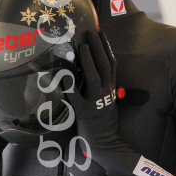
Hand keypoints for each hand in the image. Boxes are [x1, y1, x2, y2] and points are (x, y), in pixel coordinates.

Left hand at [63, 31, 133, 174]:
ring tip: (82, 46)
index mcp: (111, 88)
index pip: (112, 63)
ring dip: (89, 61)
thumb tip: (89, 71)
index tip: (101, 32)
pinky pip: (77, 97)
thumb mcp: (105, 101)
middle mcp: (106, 93)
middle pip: (105, 66)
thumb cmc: (103, 122)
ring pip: (95, 77)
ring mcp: (97, 102)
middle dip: (98, 47)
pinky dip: (70, 87)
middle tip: (90, 32)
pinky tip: (64, 77)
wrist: (105, 143)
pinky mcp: (85, 112)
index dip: (107, 47)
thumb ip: (101, 86)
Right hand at [68, 31, 116, 119]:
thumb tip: (65, 75)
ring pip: (111, 63)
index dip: (88, 61)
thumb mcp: (76, 108)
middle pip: (105, 65)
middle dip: (98, 48)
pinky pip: (114, 65)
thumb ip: (71, 92)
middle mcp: (106, 88)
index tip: (82, 47)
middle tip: (91, 33)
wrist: (102, 126)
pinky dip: (109, 53)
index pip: (93, 75)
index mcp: (95, 95)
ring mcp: (112, 84)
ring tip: (100, 33)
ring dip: (106, 47)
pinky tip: (105, 44)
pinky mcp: (114, 82)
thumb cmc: (86, 116)